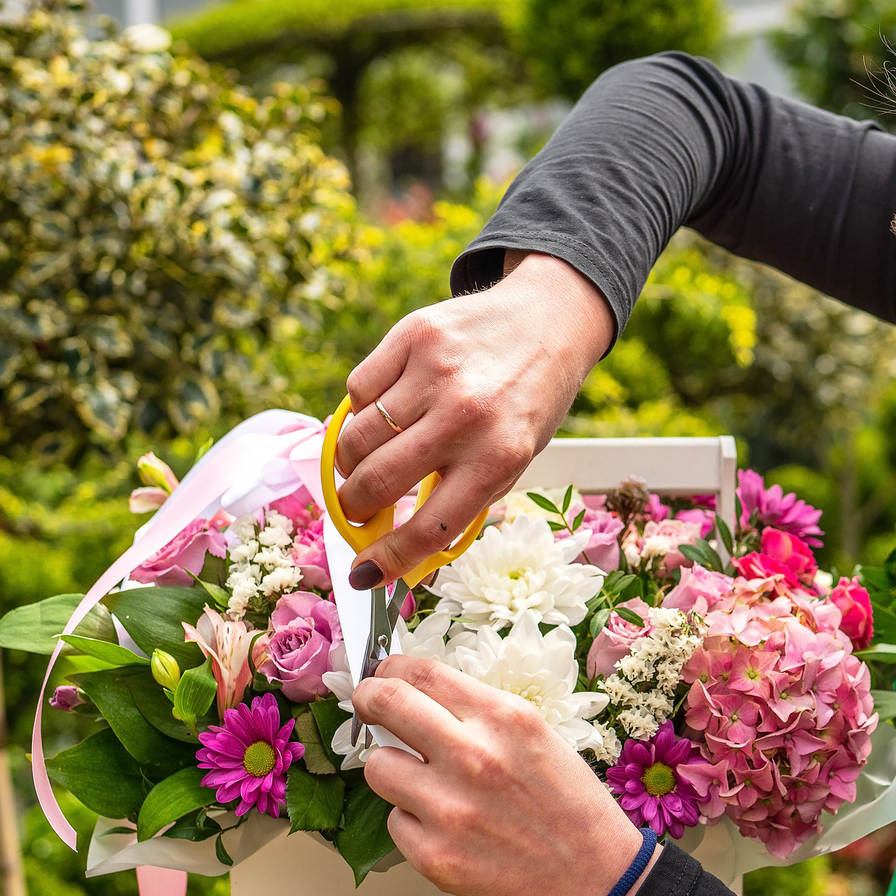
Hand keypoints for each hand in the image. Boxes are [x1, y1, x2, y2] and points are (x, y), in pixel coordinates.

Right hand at [333, 252, 611, 587]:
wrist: (547, 322)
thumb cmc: (526, 404)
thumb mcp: (513, 460)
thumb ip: (460, 497)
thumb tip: (399, 547)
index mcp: (499, 458)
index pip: (429, 528)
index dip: (388, 560)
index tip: (365, 573)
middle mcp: (466, 416)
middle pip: (377, 482)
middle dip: (354, 508)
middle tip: (356, 509)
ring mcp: (435, 373)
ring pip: (355, 438)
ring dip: (348, 462)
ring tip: (363, 463)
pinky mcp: (412, 336)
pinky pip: (357, 389)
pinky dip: (358, 410)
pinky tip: (380, 412)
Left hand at [353, 655, 649, 895]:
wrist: (594, 873)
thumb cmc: (567, 803)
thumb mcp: (536, 734)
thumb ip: (477, 712)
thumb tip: (417, 695)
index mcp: (503, 719)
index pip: (422, 673)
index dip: (391, 669)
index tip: (384, 676)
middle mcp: (472, 757)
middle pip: (384, 704)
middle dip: (367, 700)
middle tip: (369, 707)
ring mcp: (449, 810)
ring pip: (377, 767)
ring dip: (393, 769)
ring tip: (423, 782)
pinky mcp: (434, 856)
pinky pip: (394, 822)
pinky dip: (412, 821)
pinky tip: (447, 827)